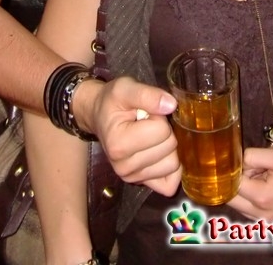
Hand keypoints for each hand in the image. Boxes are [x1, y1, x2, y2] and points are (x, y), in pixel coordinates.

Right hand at [89, 76, 181, 196]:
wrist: (98, 116)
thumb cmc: (112, 102)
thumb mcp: (125, 88)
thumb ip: (148, 94)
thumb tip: (171, 105)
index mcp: (119, 144)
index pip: (162, 130)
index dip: (158, 116)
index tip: (144, 112)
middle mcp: (123, 167)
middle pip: (170, 147)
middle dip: (164, 130)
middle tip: (146, 123)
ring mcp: (131, 178)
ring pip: (173, 165)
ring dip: (167, 147)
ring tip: (149, 136)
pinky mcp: (139, 183)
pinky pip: (170, 182)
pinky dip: (170, 168)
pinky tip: (158, 153)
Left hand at [229, 145, 272, 221]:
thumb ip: (253, 156)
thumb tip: (238, 161)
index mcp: (262, 198)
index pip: (232, 184)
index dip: (235, 169)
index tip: (243, 159)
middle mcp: (264, 216)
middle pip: (234, 200)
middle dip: (236, 182)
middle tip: (250, 167)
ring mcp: (271, 221)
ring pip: (243, 207)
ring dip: (246, 191)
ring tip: (260, 175)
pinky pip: (256, 213)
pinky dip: (255, 200)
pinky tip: (267, 186)